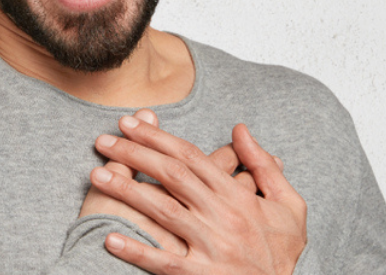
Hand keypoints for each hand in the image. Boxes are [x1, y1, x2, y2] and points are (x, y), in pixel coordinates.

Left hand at [91, 115, 306, 273]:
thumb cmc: (285, 250)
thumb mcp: (288, 203)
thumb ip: (262, 165)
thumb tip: (240, 130)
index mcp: (238, 196)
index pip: (191, 157)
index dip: (157, 136)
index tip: (130, 123)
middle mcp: (223, 217)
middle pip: (171, 176)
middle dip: (135, 154)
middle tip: (103, 140)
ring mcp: (211, 247)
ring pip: (163, 211)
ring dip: (127, 191)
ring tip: (97, 175)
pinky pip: (164, 262)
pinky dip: (137, 250)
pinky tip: (110, 239)